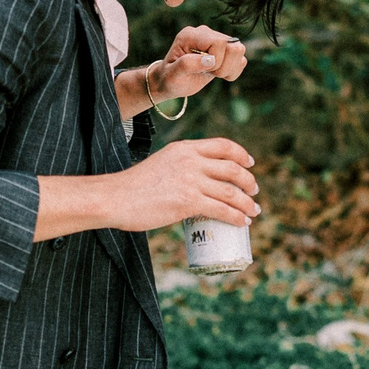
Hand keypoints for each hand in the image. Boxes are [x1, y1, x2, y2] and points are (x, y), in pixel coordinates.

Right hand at [104, 136, 258, 230]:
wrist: (115, 198)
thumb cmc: (133, 186)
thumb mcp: (162, 163)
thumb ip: (179, 168)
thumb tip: (195, 184)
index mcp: (184, 148)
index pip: (223, 145)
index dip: (242, 155)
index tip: (250, 164)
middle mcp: (191, 160)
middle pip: (233, 168)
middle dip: (249, 181)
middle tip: (254, 192)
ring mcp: (190, 181)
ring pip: (231, 191)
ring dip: (247, 203)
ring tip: (253, 211)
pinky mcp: (188, 201)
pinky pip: (222, 209)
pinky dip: (236, 216)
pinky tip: (242, 222)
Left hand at [143, 25, 248, 104]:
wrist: (171, 81)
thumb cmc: (169, 78)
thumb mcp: (172, 75)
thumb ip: (186, 65)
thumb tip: (210, 60)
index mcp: (191, 35)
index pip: (218, 42)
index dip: (216, 60)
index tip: (204, 70)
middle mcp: (206, 33)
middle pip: (233, 45)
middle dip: (224, 66)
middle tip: (208, 72)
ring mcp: (217, 40)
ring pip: (240, 50)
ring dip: (229, 68)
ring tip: (213, 73)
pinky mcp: (225, 50)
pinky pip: (241, 59)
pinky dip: (233, 71)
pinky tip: (218, 74)